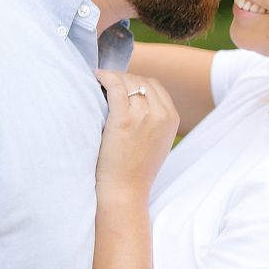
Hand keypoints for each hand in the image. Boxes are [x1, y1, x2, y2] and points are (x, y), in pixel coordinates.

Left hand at [95, 69, 178, 197]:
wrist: (126, 190)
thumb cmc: (136, 170)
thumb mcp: (157, 142)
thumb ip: (154, 119)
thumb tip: (137, 98)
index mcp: (172, 118)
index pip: (155, 86)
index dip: (136, 81)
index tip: (121, 83)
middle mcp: (161, 114)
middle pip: (141, 81)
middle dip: (124, 78)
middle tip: (107, 82)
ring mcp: (143, 115)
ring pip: (127, 81)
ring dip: (113, 78)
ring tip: (100, 80)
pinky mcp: (123, 119)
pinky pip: (115, 87)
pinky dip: (105, 78)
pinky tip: (96, 78)